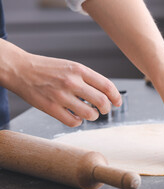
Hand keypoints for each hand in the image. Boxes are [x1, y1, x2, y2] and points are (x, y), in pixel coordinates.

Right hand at [0, 40, 121, 126]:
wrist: (20, 69)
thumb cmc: (48, 69)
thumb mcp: (71, 66)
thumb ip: (88, 78)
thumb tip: (106, 94)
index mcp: (79, 70)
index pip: (107, 86)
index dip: (116, 97)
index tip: (117, 103)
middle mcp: (72, 82)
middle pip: (101, 101)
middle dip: (106, 109)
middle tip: (104, 110)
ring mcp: (61, 96)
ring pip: (89, 114)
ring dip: (92, 116)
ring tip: (89, 114)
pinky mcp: (50, 108)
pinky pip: (72, 122)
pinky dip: (78, 122)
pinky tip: (75, 117)